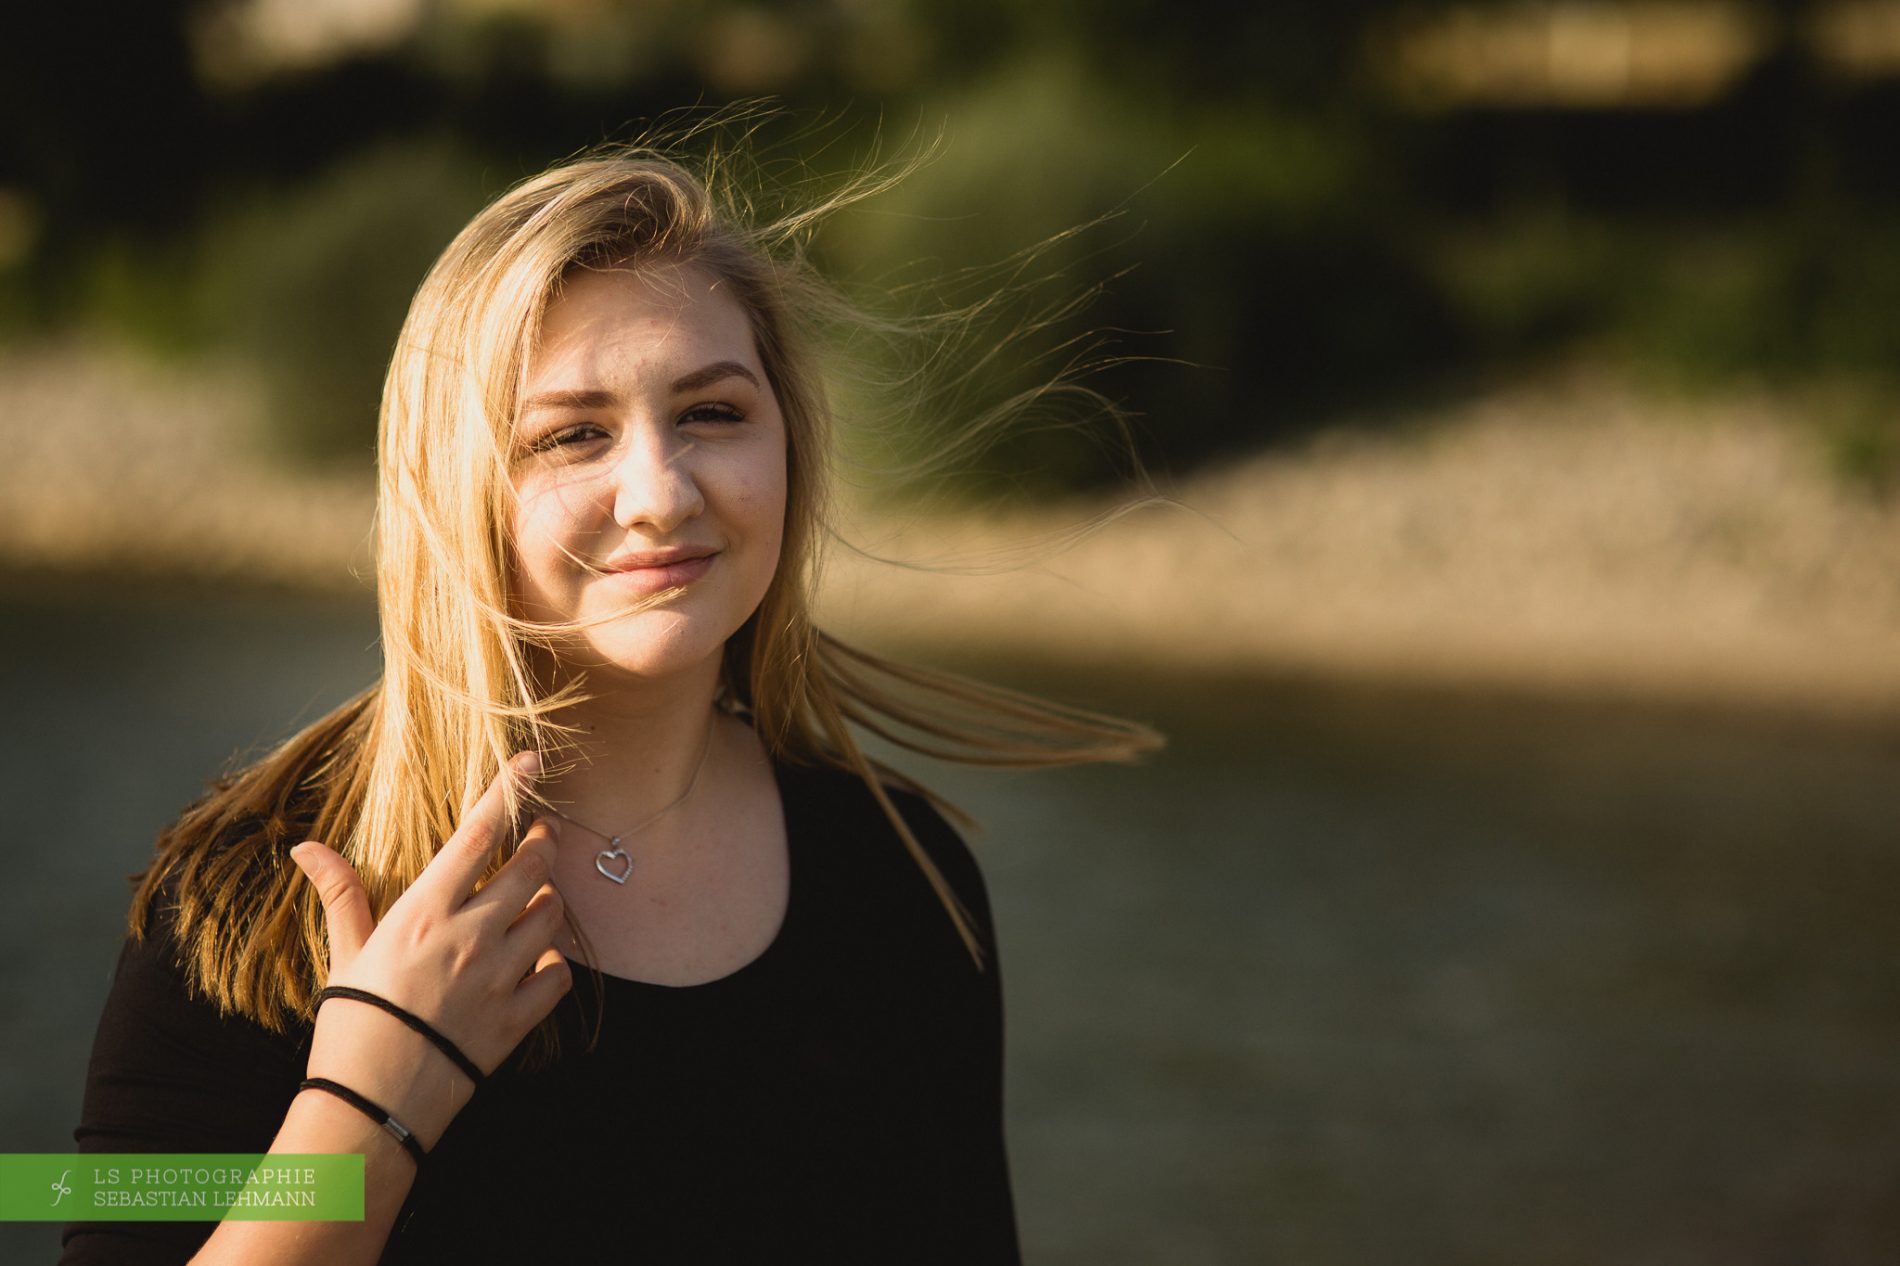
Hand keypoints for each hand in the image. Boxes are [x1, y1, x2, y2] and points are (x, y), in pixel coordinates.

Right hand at [289, 751, 570, 1144]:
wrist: (370, 1102)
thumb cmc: (350, 1023)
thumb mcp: (343, 953)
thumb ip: (340, 894)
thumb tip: (305, 846)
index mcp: (426, 910)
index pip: (480, 832)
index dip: (509, 791)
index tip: (530, 762)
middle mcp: (472, 934)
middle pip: (533, 866)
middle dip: (544, 843)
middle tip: (543, 835)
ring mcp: (502, 975)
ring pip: (553, 915)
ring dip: (550, 901)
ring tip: (536, 900)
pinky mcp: (519, 1018)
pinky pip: (560, 975)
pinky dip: (556, 964)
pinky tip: (541, 961)